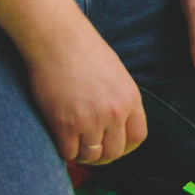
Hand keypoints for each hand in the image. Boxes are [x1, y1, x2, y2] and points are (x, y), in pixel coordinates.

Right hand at [0, 0, 147, 164]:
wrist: (56, 38)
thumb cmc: (83, 51)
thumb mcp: (116, 75)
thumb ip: (119, 100)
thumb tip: (116, 125)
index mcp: (130, 99)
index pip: (137, 137)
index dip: (125, 147)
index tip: (112, 146)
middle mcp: (114, 113)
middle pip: (114, 152)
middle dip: (102, 155)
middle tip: (89, 149)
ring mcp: (90, 120)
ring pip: (91, 156)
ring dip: (83, 154)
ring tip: (74, 144)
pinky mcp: (64, 124)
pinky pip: (69, 152)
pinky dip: (65, 151)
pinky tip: (61, 139)